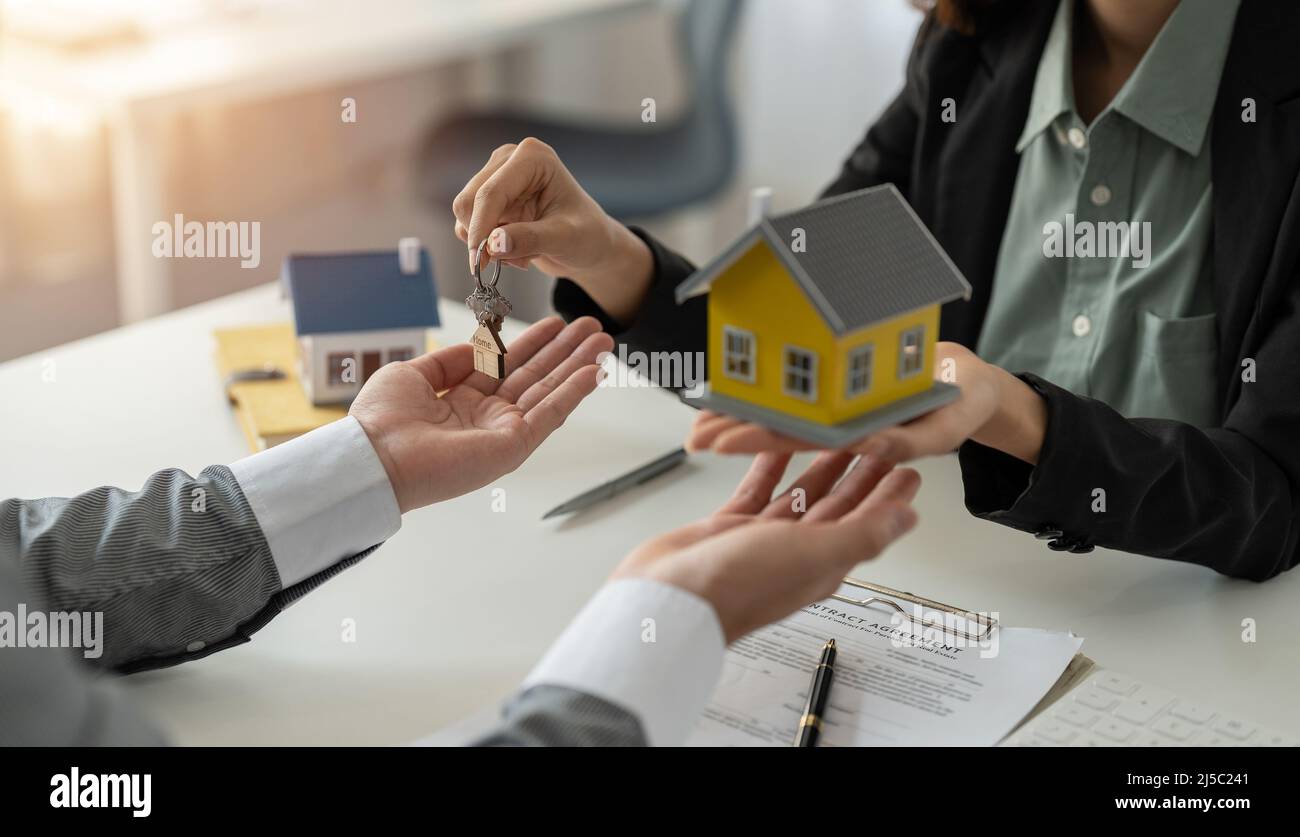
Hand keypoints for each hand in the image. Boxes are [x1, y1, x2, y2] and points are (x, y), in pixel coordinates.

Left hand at [350, 316, 612, 512]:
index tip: (555, 324)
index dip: (533, 344)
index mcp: (462, 400)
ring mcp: (502, 432)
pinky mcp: (512, 447)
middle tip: (593, 327)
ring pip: (550, 392)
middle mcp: (486, 416)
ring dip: (578, 365)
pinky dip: (574, 392)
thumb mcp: (413, 374)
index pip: (508, 367)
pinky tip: (594, 371)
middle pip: (536, 376)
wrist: (374, 458)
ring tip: (603, 341)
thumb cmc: (382, 421)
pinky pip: (550, 414)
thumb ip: (450, 361)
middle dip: (565, 351)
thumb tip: (478, 347)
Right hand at [452, 137, 653, 322]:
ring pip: (465, 215)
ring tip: (525, 253)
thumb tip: (493, 243)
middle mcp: (509, 159)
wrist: (589, 244)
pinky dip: (488, 245)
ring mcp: (496, 176)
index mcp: (532, 157)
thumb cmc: (587, 235)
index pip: (491, 193)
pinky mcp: (489, 197)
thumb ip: (531, 239)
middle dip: (485, 238)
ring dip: (489, 244)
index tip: (480, 261)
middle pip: (469, 201)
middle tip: (515, 261)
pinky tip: (516, 249)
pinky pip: (469, 225)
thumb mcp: (566, 239)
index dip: (480, 228)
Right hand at [612, 452, 919, 643]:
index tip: (907, 468)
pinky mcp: (728, 529)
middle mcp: (796, 552)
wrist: (671, 600)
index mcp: (824, 563)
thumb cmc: (738, 586)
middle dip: (860, 475)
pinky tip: (775, 448)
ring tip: (834, 438)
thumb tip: (907, 520)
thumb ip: (862, 534)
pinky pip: (754, 491)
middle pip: (837, 507)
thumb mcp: (813, 555)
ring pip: (798, 496)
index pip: (868, 523)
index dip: (889, 496)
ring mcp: (761, 541)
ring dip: (818, 467)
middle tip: (876, 443)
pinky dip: (767, 468)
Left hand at [686, 342, 1045, 464]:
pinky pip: (803, 417)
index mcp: (868, 450)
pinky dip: (773, 407)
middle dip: (740, 437)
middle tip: (697, 435)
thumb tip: (874, 446)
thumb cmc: (968, 403)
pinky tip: (743, 400)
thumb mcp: (948, 422)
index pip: (804, 447)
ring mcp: (843, 432)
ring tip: (705, 421)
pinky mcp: (842, 416)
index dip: (761, 441)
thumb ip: (911, 437)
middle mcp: (847, 445)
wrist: (977, 387)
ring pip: (786, 432)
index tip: (723, 438)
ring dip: (747, 424)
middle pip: (784, 443)